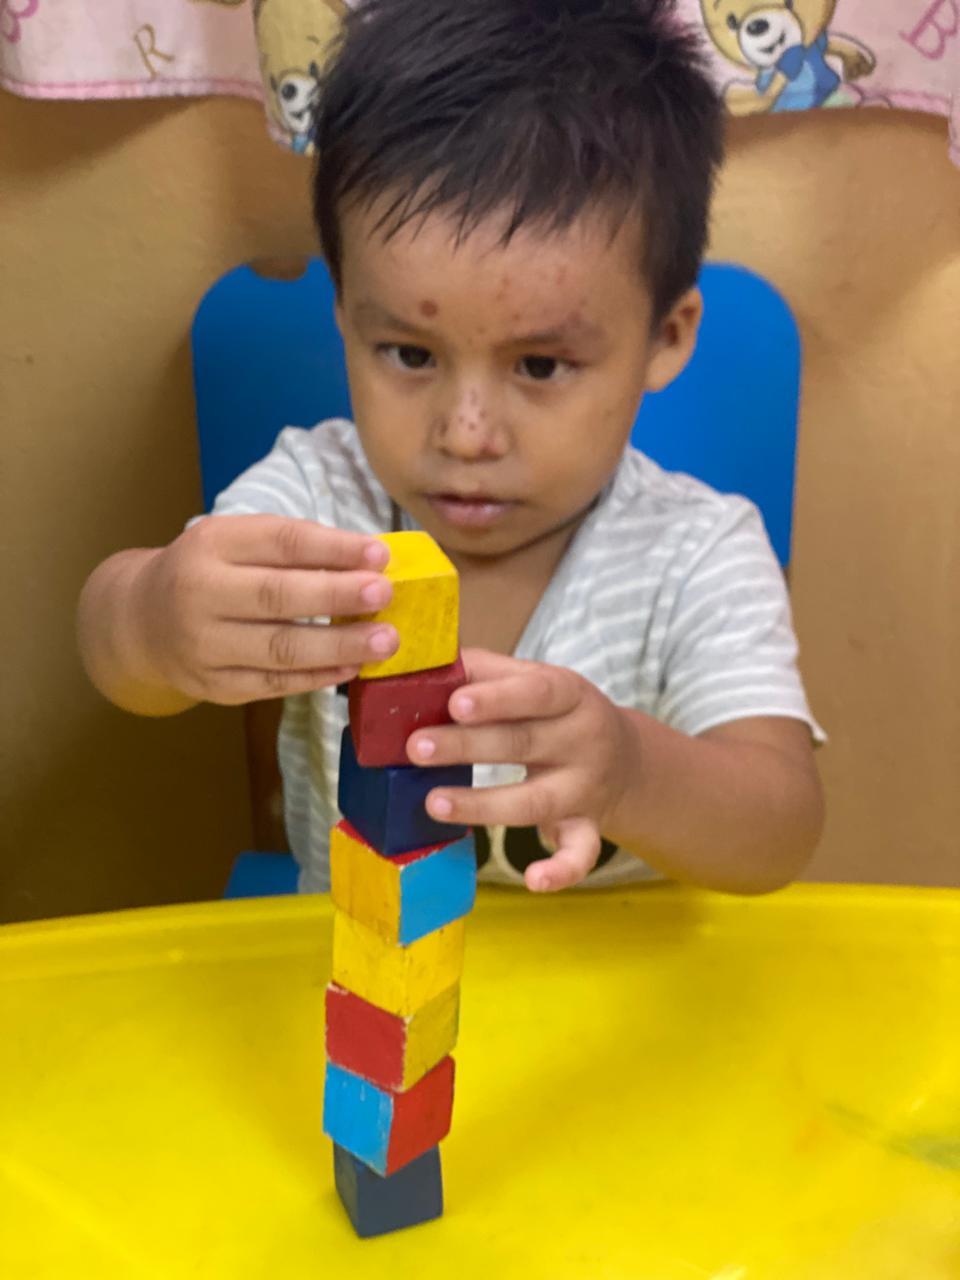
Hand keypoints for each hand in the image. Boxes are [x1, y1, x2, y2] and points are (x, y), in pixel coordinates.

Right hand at [128, 515, 399, 704]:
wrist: (140, 622)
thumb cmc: (208, 572)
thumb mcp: (236, 541)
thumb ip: (292, 548)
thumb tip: (368, 561)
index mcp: (211, 544)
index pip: (280, 542)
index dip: (333, 549)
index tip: (379, 555)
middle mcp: (199, 593)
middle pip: (278, 596)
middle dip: (337, 595)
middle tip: (385, 595)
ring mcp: (203, 645)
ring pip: (279, 648)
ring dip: (339, 645)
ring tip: (385, 640)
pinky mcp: (213, 686)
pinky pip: (273, 684)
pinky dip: (317, 677)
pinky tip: (352, 667)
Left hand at [406, 649, 630, 892]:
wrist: (625, 756)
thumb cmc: (555, 711)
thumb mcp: (534, 679)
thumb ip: (485, 671)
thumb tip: (426, 663)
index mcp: (570, 695)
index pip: (535, 692)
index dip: (496, 698)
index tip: (454, 703)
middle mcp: (583, 741)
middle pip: (523, 744)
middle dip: (467, 746)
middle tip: (415, 748)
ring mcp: (586, 789)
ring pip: (537, 801)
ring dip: (484, 805)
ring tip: (433, 802)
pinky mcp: (588, 827)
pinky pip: (581, 853)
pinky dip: (561, 870)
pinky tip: (533, 880)